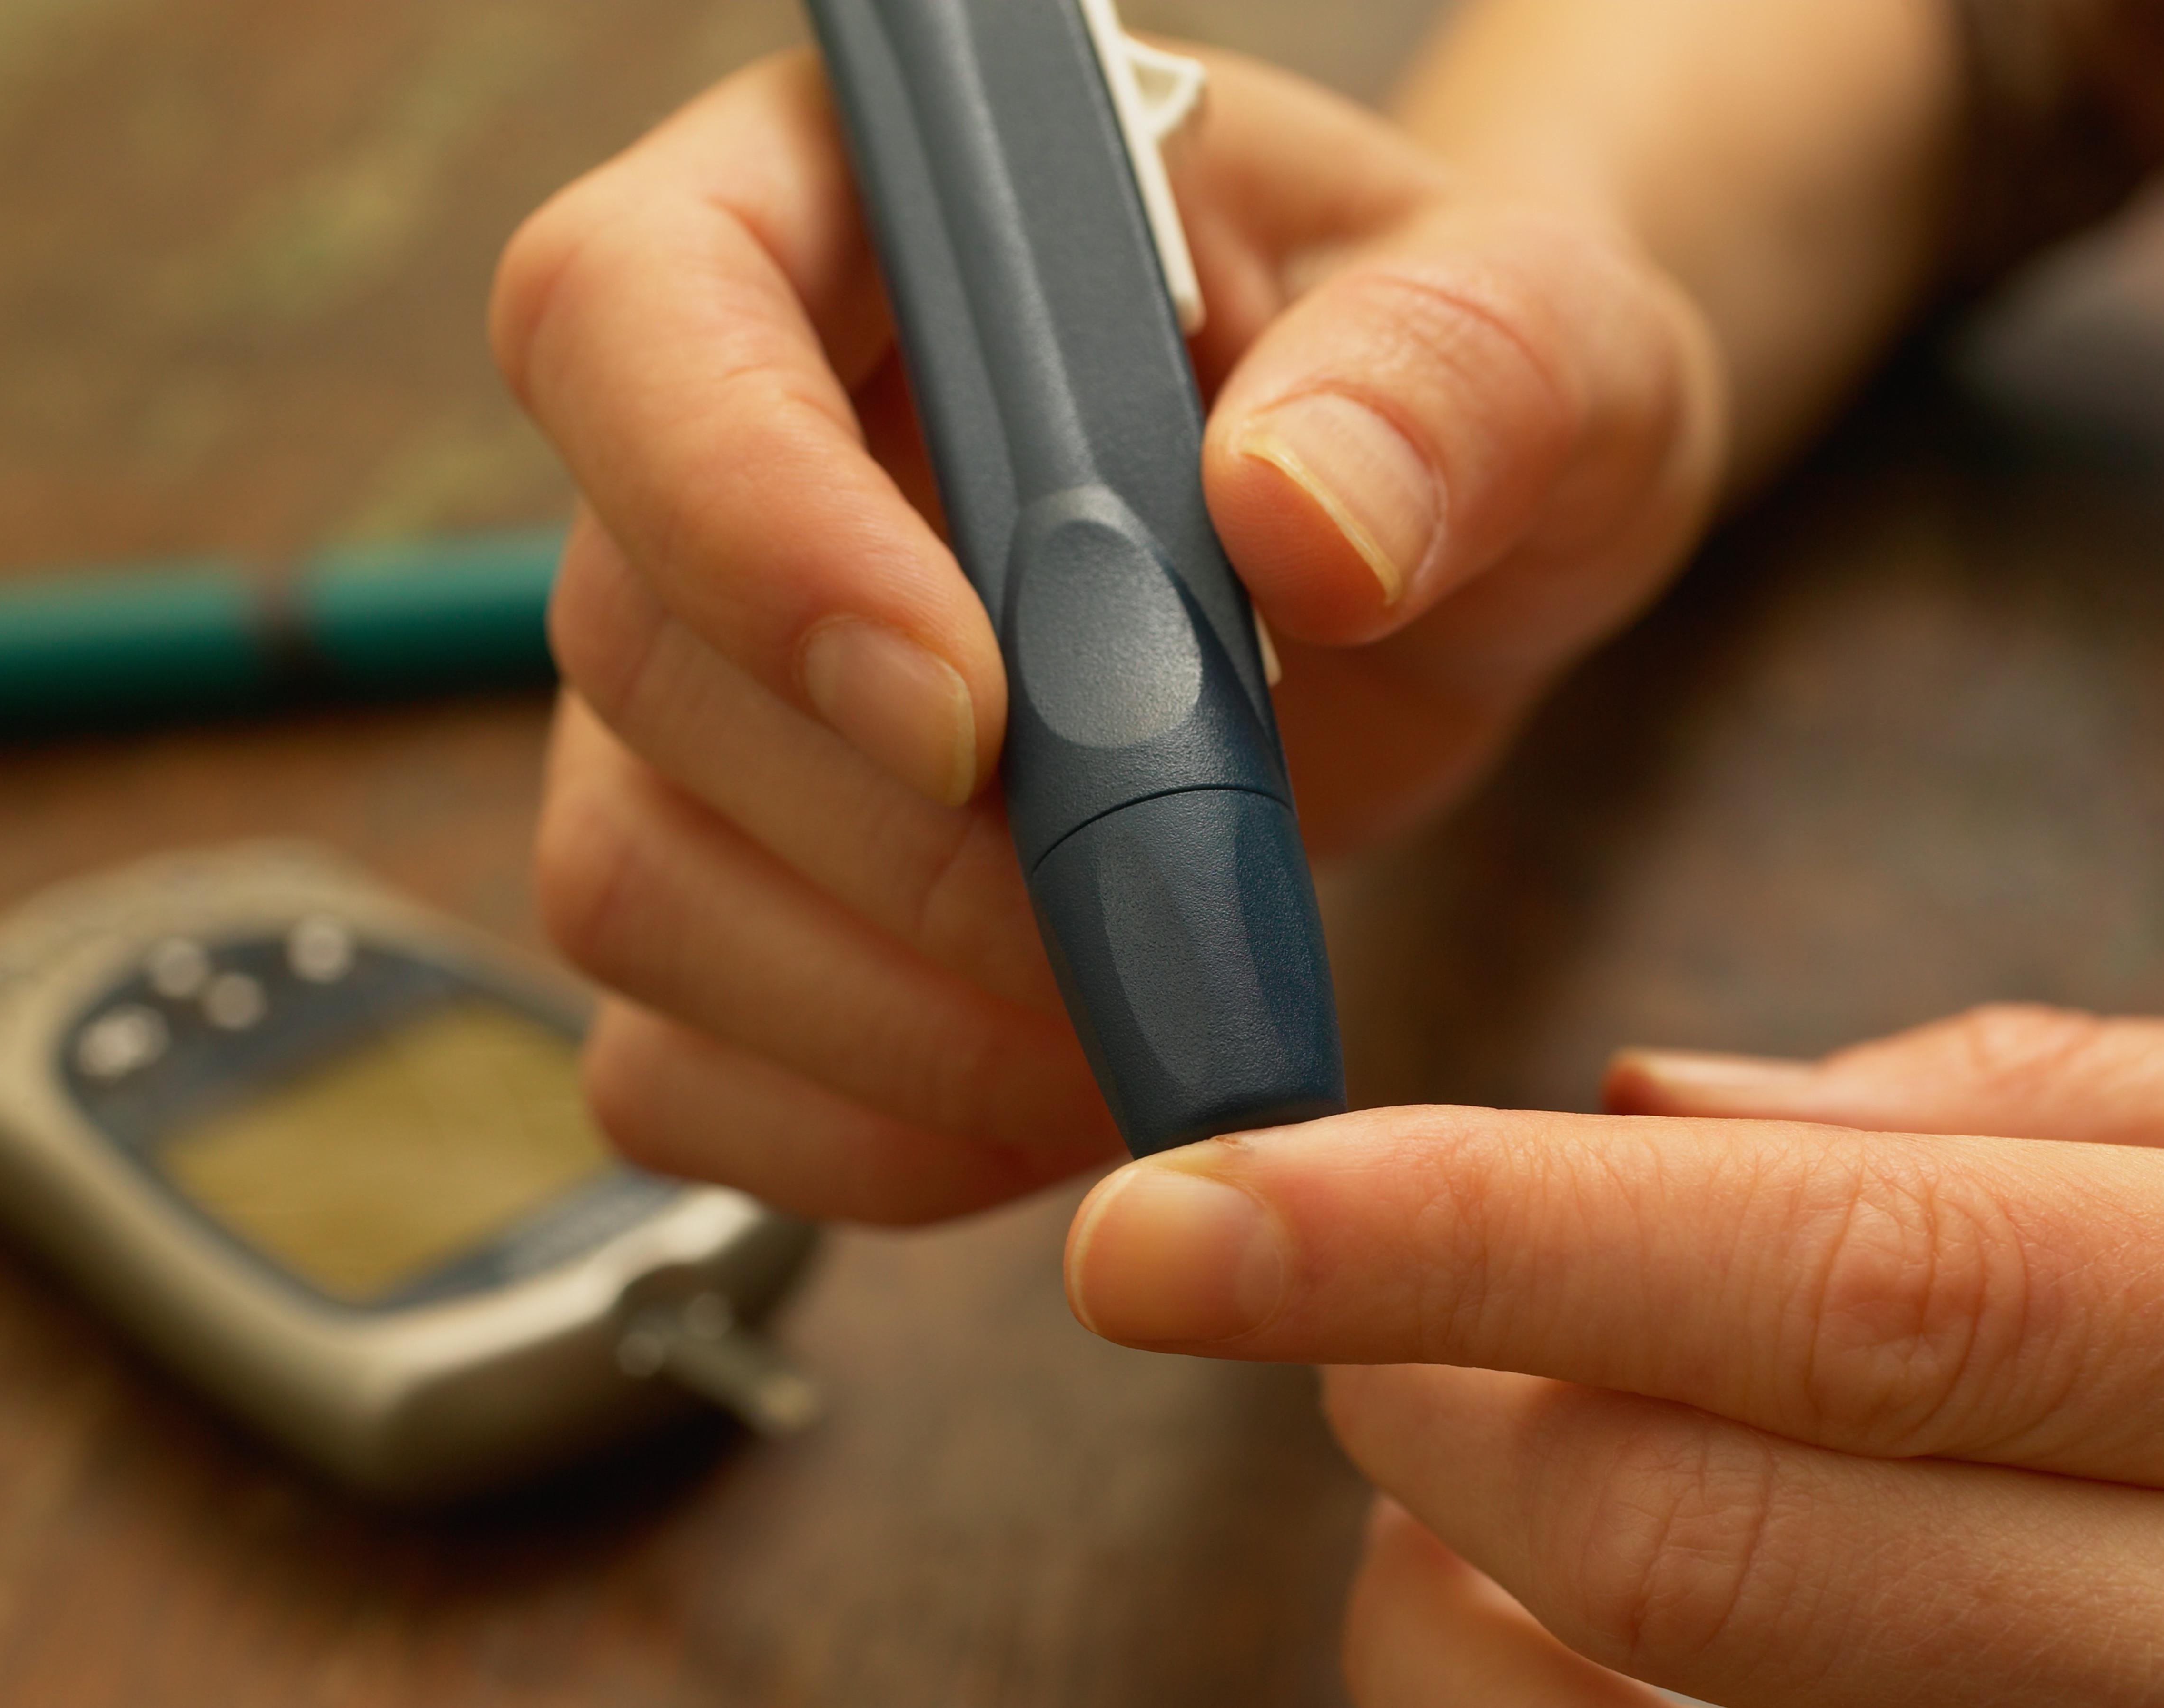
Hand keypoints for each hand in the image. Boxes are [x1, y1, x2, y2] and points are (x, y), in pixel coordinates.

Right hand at [493, 47, 1724, 1220]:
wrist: (1440, 548)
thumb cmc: (1454, 392)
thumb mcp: (1536, 331)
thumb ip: (1451, 381)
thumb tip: (1299, 522)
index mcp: (859, 206)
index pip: (633, 313)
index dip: (745, 528)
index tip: (974, 718)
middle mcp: (726, 438)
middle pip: (638, 652)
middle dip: (905, 844)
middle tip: (1161, 906)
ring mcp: (704, 683)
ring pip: (628, 881)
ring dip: (886, 1015)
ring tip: (1135, 1020)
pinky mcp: (738, 885)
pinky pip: (674, 1063)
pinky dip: (854, 1129)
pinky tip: (1045, 1097)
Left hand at [1062, 1004, 2163, 1703]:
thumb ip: (2027, 1128)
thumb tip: (1651, 1117)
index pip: (1842, 1276)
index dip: (1461, 1232)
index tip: (1172, 1212)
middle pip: (1702, 1537)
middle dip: (1418, 1398)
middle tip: (1302, 1280)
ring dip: (1441, 1593)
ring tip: (1448, 1465)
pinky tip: (1545, 1625)